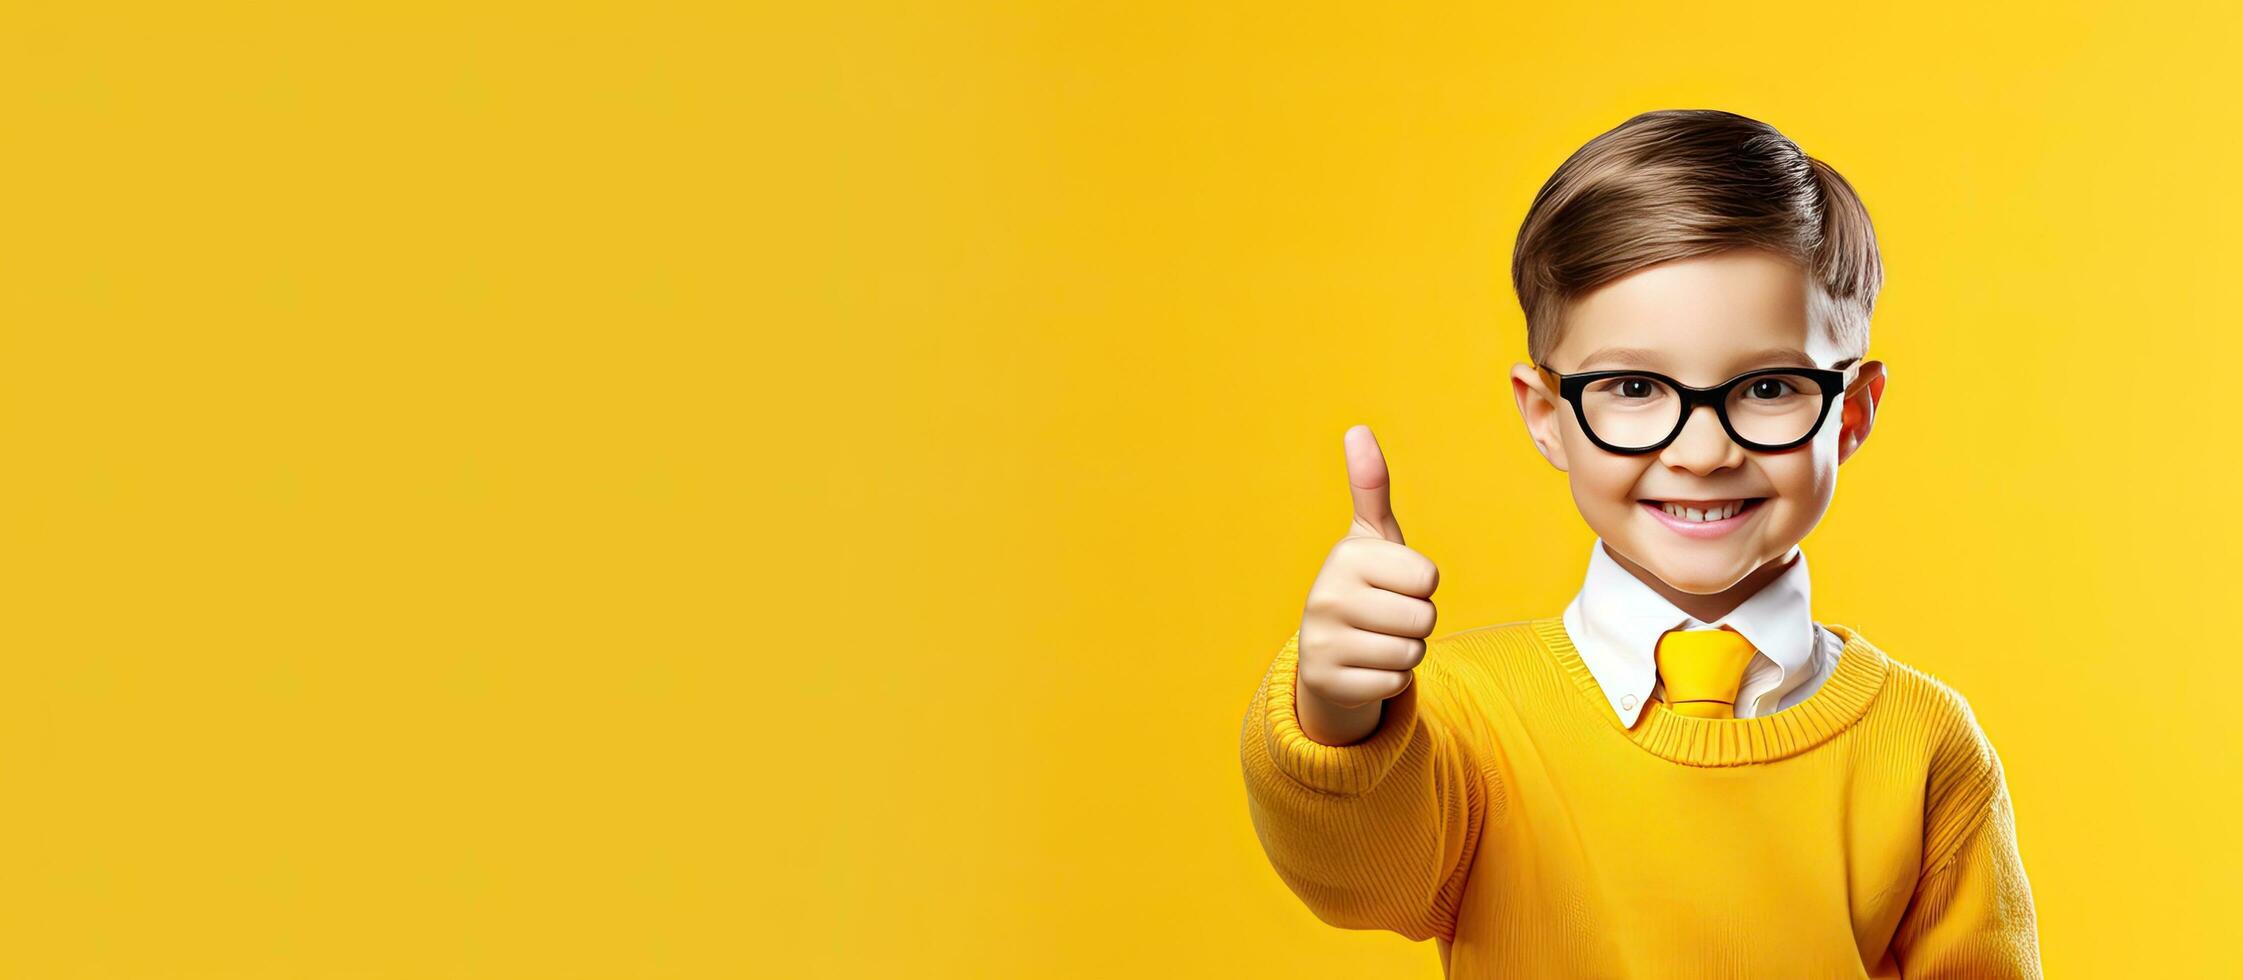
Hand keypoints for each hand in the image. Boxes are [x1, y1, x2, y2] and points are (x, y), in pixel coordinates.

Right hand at [1295, 425, 1439, 744]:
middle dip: (1417, 621)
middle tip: (1387, 616)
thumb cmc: (1363, 584)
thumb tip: (1358, 429)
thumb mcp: (1371, 537)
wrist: (1325, 649)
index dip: (1421, 585)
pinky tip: (1366, 666)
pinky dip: (1390, 679)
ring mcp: (1323, 641)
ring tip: (1377, 639)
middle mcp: (1327, 596)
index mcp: (1346, 556)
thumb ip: (1370, 485)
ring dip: (1406, 651)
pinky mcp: (1328, 681)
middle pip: (1424, 618)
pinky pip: (1394, 684)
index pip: (1428, 577)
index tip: (1394, 583)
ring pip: (1412, 653)